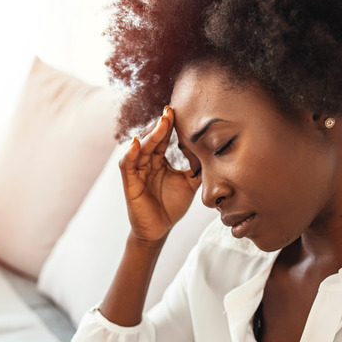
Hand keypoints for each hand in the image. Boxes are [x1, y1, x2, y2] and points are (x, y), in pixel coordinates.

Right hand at [119, 106, 200, 243]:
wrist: (160, 230)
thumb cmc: (171, 206)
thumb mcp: (190, 184)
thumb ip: (197, 168)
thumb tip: (213, 153)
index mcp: (159, 160)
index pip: (163, 139)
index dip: (170, 125)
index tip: (178, 111)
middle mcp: (147, 162)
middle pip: (152, 139)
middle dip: (161, 125)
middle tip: (170, 111)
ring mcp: (137, 171)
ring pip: (141, 148)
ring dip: (150, 135)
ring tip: (161, 123)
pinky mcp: (130, 182)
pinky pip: (127, 164)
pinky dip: (130, 153)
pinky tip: (137, 143)